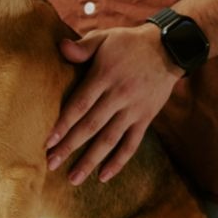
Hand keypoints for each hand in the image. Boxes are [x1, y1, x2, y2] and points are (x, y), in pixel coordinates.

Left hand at [46, 24, 180, 184]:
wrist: (169, 48)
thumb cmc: (129, 43)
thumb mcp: (105, 38)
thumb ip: (82, 47)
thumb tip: (60, 47)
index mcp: (105, 76)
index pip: (80, 104)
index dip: (63, 124)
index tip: (48, 141)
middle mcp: (119, 95)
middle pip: (91, 126)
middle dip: (69, 147)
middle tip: (50, 164)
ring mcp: (134, 109)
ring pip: (109, 140)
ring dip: (90, 161)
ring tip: (73, 178)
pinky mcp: (146, 118)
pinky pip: (132, 144)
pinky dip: (118, 161)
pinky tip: (103, 176)